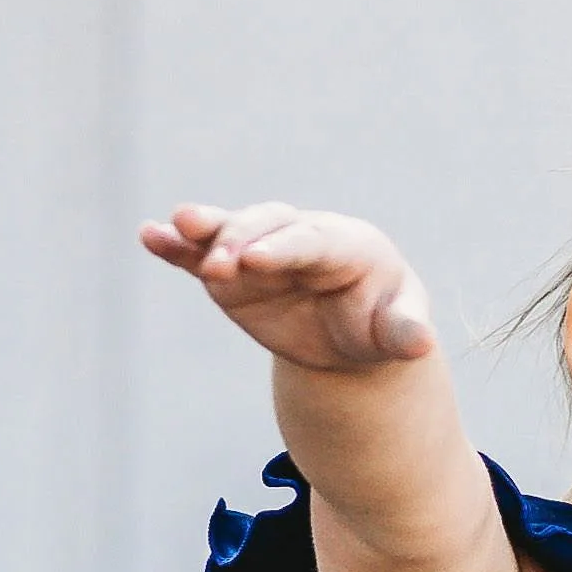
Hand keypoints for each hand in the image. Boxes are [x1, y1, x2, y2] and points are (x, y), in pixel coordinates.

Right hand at [142, 201, 437, 374]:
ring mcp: (262, 249)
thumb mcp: (396, 331)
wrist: (351, 331)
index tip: (257, 260)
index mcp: (347, 245)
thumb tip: (422, 344)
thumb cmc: (380, 322)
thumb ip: (405, 332)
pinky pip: (203, 253)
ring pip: (231, 230)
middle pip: (267, 227)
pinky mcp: (233, 269)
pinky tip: (149, 236)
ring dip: (203, 231)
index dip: (285, 248)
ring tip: (173, 229)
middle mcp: (301, 236)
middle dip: (241, 241)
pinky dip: (177, 245)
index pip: (312, 242)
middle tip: (217, 264)